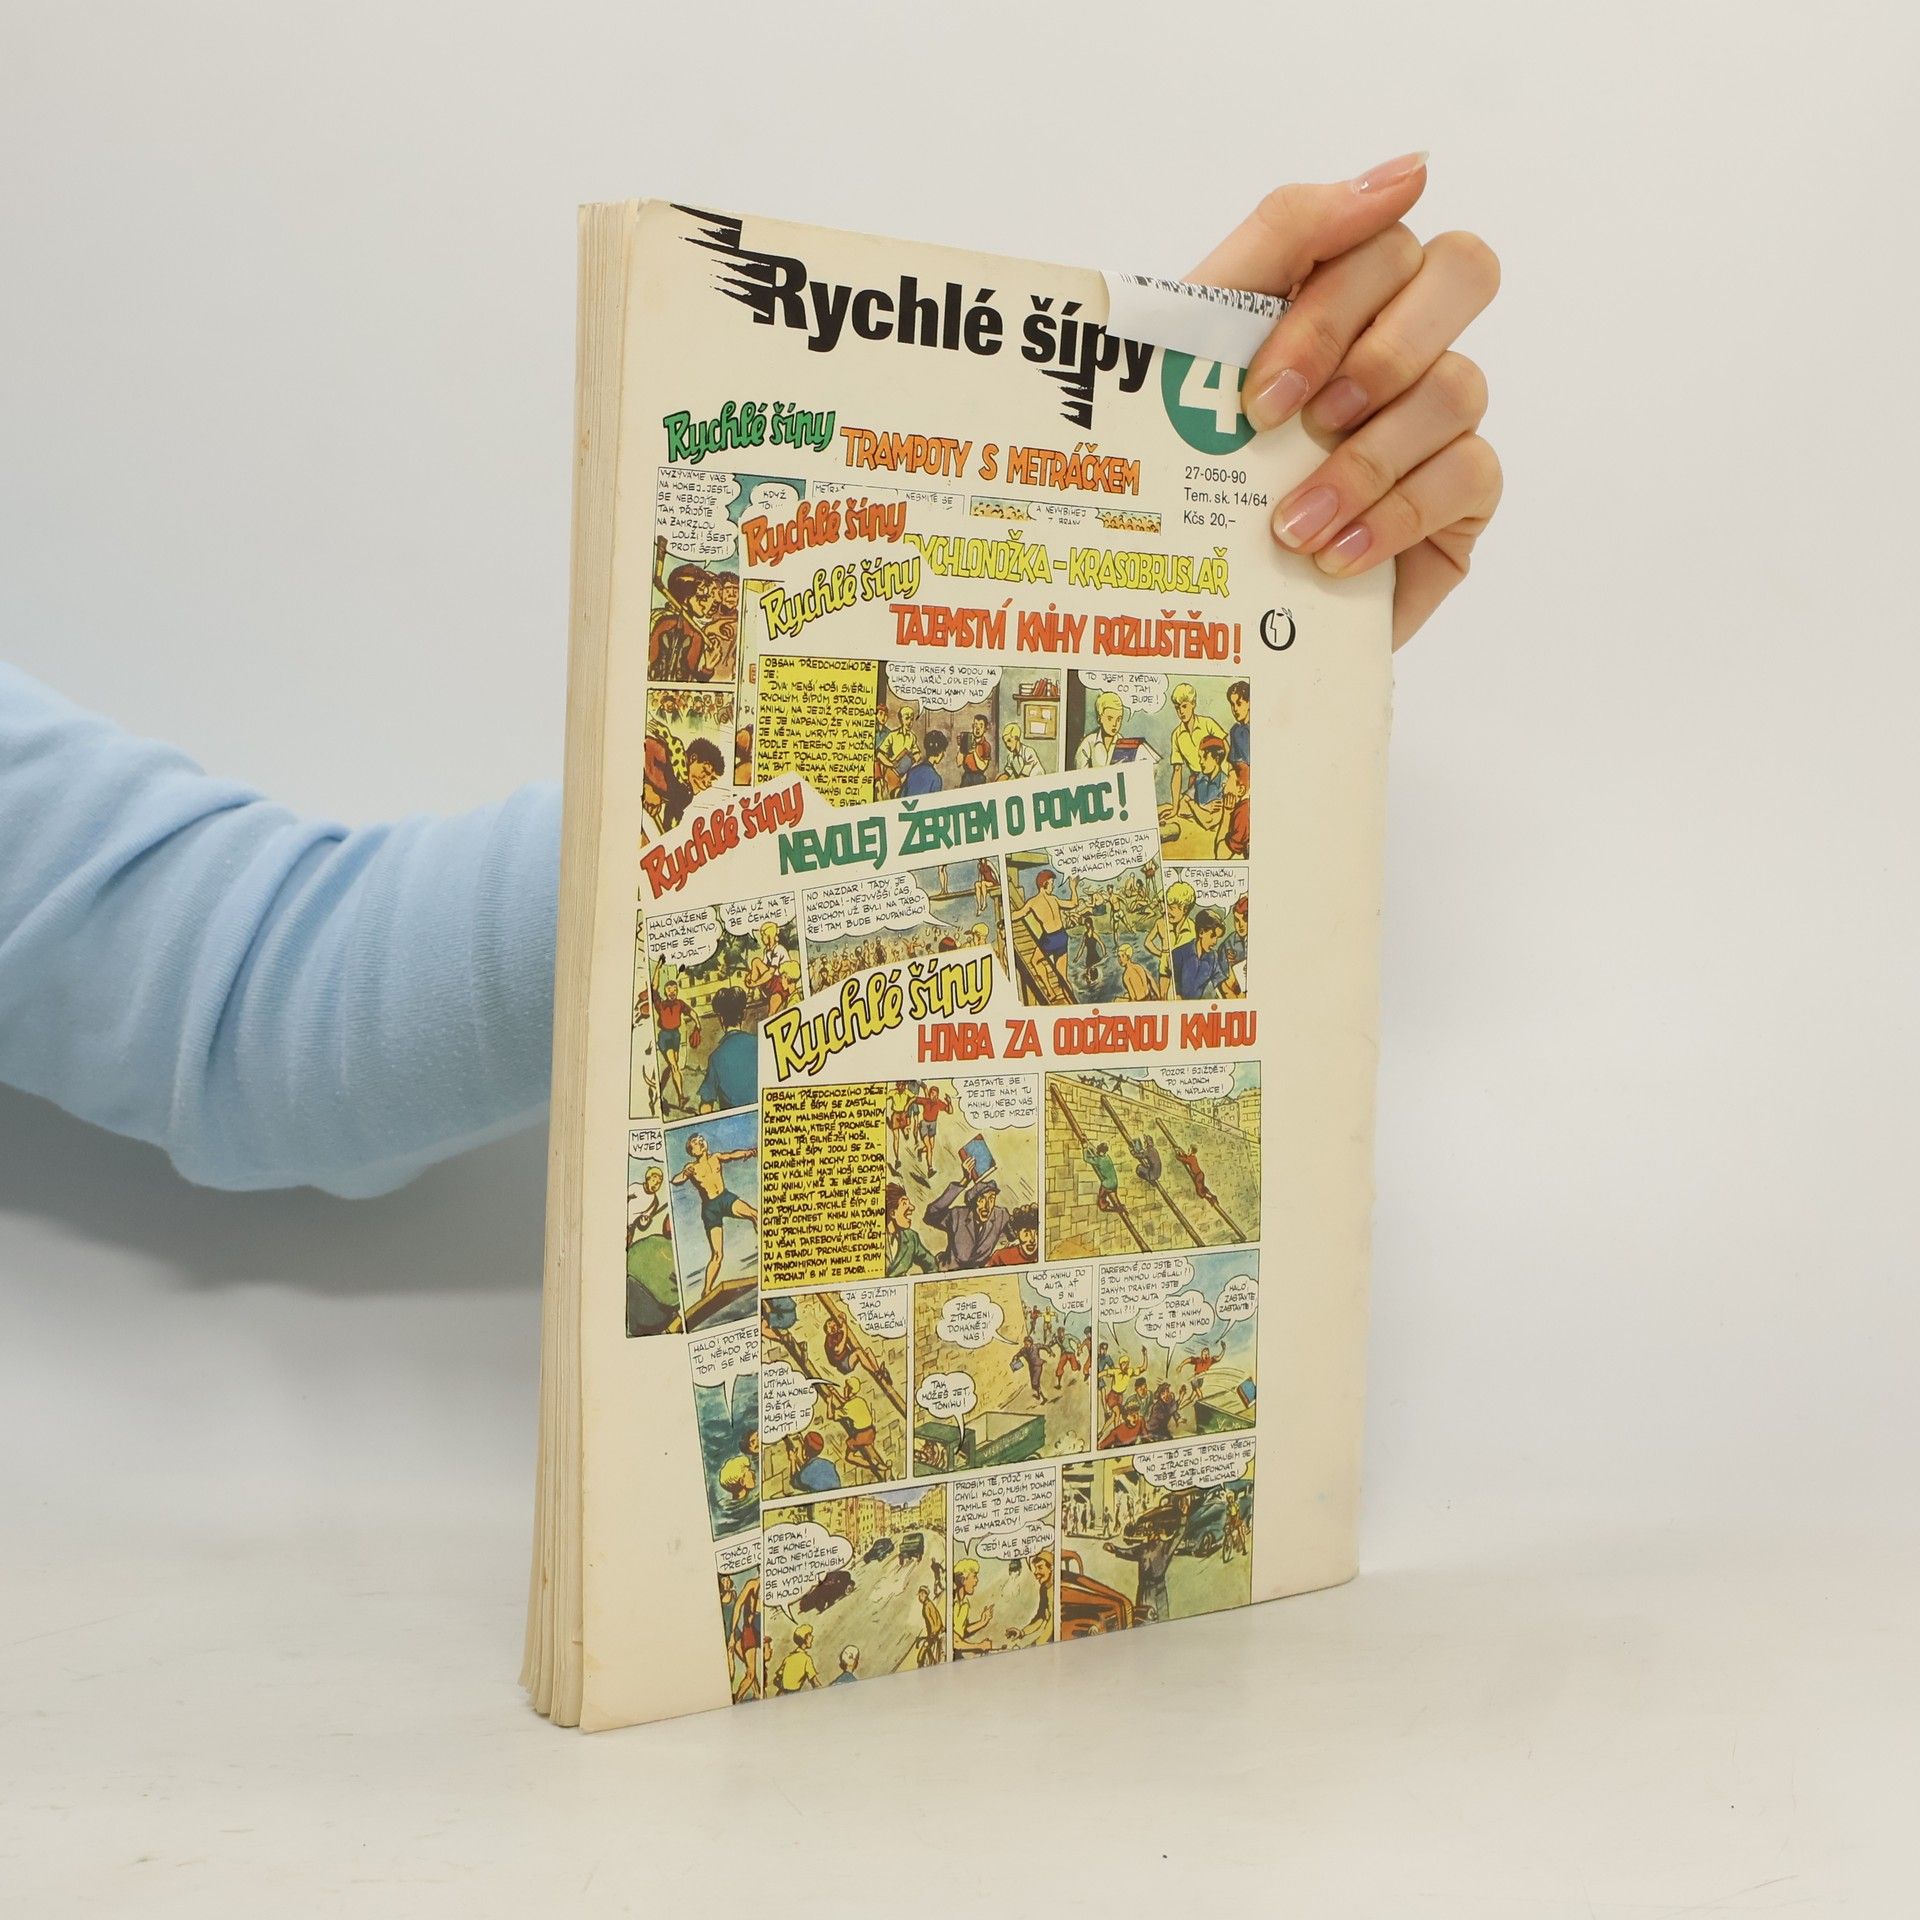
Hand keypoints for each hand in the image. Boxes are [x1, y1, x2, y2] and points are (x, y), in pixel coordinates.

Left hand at [1188, 154, 1500, 647]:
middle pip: (1464, 269)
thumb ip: (1289, 234)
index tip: (1259, 391)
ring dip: (1364, 460)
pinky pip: (1470, 474)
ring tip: (1290, 525)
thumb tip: (1413, 167)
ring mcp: (1442, 419)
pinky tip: (1330, 556)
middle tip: (1290, 428)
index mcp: (1346, 292)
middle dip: (1374, 351)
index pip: (1386, 235)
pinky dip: (1391, 515)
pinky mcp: (1463, 498)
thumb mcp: (1200, 342)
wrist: (1194, 600)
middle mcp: (1408, 341)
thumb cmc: (1190, 467)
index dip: (1331, 306)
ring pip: (1459, 386)